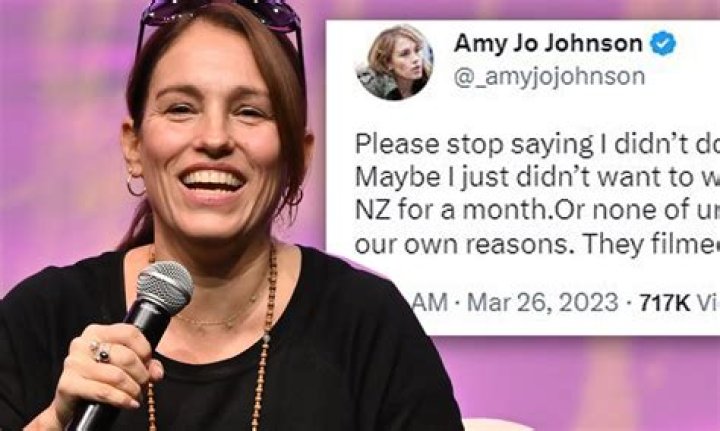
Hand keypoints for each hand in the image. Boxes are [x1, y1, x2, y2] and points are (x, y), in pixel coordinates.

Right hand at [27, 323, 163, 428]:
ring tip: (137, 396)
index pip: (129, 332)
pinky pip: (103, 391)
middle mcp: (82, 343)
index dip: (145, 350)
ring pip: (116, 375)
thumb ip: (144, 363)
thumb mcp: (123, 365)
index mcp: (97, 331)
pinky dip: (121, 399)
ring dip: (133, 389)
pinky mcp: (67, 384)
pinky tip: (130, 404)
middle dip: (141, 374)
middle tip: (144, 385)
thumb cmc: (101, 378)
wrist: (73, 403)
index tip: (148, 363)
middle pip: (126, 356)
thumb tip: (157, 373)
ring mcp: (73, 363)